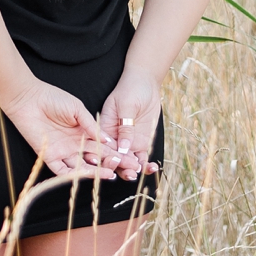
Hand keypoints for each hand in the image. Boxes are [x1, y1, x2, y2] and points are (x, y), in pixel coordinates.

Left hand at [2, 80, 118, 178]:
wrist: (28, 98)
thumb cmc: (52, 98)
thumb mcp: (77, 109)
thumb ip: (91, 125)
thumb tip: (108, 141)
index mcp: (83, 132)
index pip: (103, 146)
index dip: (117, 152)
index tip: (132, 158)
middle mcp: (75, 144)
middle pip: (96, 159)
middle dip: (112, 164)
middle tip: (129, 169)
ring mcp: (63, 152)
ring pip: (82, 167)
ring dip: (96, 172)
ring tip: (111, 174)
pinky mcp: (50, 157)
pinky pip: (63, 170)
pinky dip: (75, 175)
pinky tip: (88, 175)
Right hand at [99, 63, 161, 181]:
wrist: (146, 82)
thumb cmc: (131, 88)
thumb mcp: (126, 105)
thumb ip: (125, 126)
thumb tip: (122, 147)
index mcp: (104, 128)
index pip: (103, 146)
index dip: (106, 157)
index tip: (114, 163)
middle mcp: (114, 138)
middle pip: (114, 157)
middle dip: (121, 167)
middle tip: (130, 172)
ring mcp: (128, 142)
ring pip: (128, 162)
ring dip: (133, 169)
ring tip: (140, 171)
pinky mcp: (140, 143)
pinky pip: (142, 158)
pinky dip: (146, 165)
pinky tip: (152, 168)